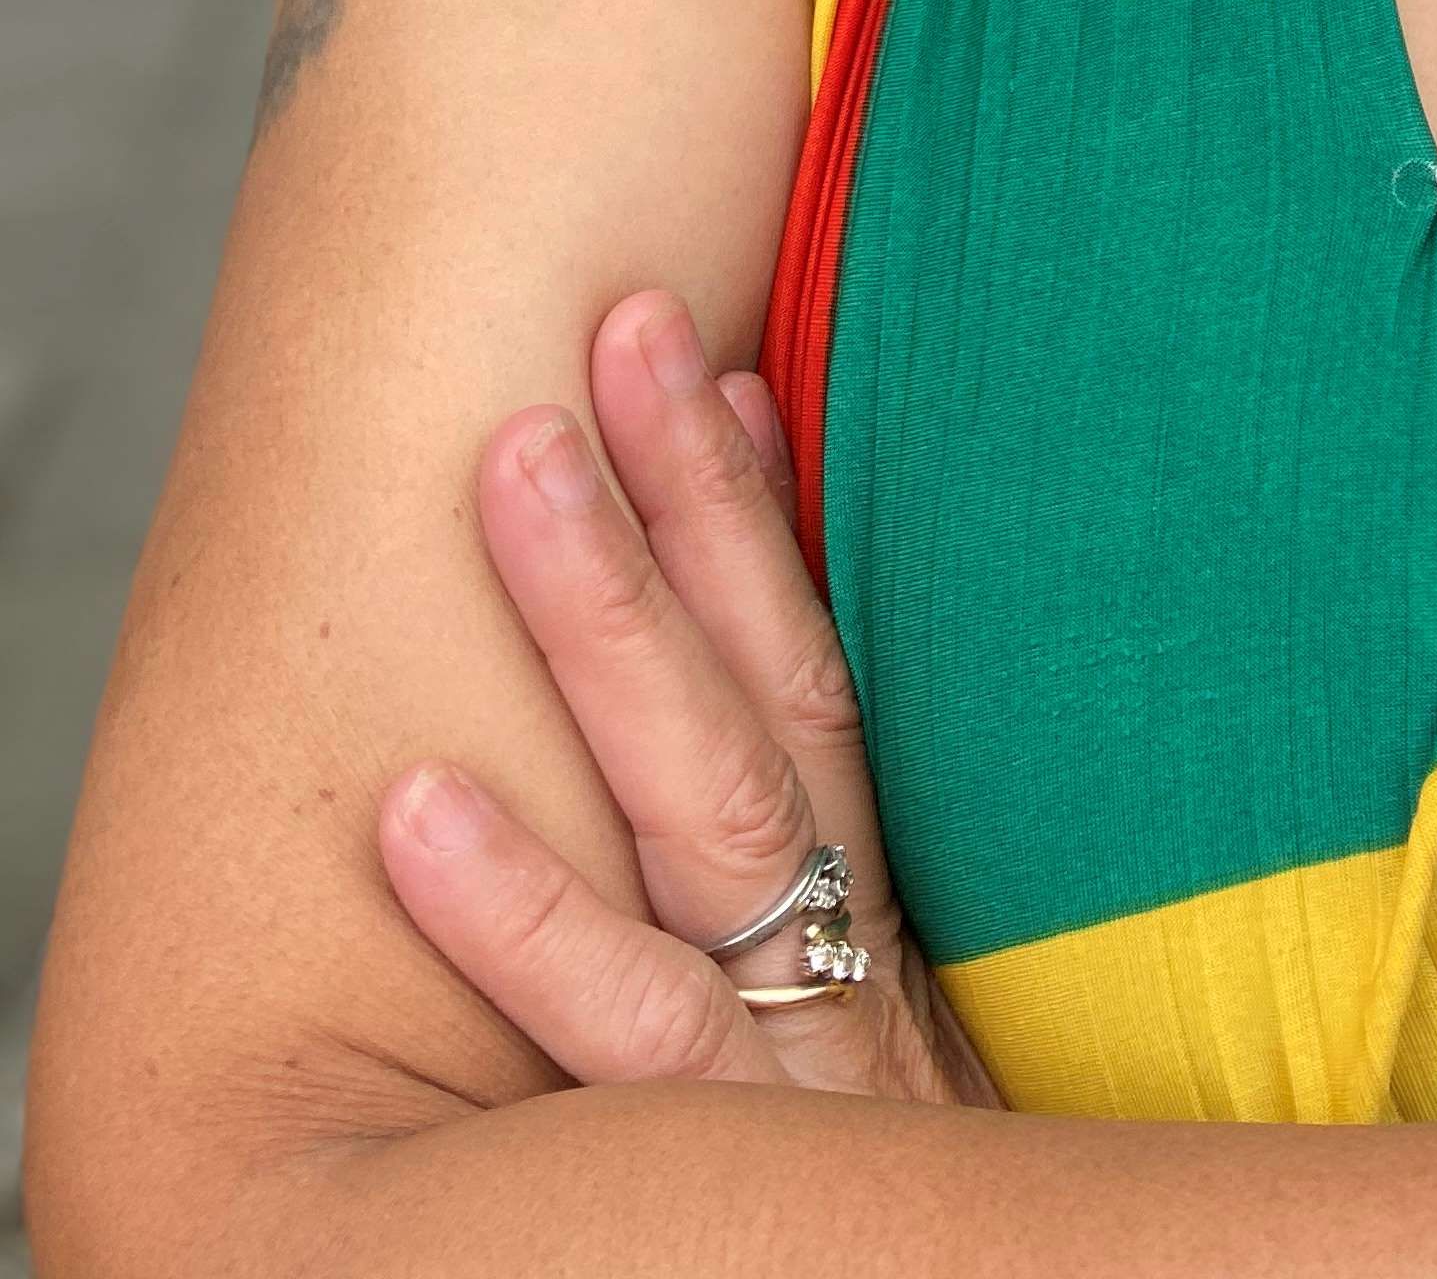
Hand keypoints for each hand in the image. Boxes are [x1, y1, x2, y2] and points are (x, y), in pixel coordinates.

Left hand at [379, 288, 993, 1110]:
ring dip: (604, 623)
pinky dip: (519, 915)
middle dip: (683, 509)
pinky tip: (411, 806)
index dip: (765, 529)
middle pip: (767, 703)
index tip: (710, 369)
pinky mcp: (735, 1180)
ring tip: (508, 461)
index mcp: (895, 951)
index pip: (826, 691)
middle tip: (609, 323)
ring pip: (704, 811)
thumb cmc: (952, 1263)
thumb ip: (862, 979)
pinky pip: (625, 1033)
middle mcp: (854, 984)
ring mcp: (797, 1074)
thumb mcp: (918, 1110)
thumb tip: (797, 815)